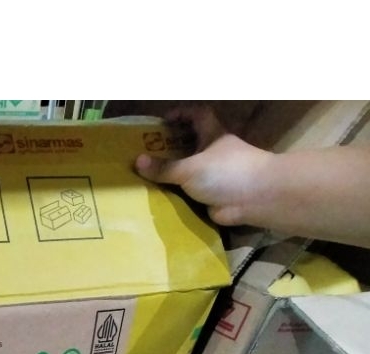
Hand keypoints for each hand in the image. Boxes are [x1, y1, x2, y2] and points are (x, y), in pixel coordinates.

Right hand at [134, 105, 273, 226]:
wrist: (256, 198)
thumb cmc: (226, 172)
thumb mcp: (190, 168)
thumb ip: (164, 167)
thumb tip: (137, 161)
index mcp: (213, 135)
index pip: (198, 115)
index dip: (182, 114)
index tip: (163, 120)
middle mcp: (215, 152)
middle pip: (192, 142)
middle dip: (172, 145)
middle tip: (148, 151)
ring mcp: (216, 174)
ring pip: (191, 169)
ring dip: (174, 171)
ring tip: (149, 174)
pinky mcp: (214, 194)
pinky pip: (192, 191)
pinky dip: (179, 193)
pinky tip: (161, 197)